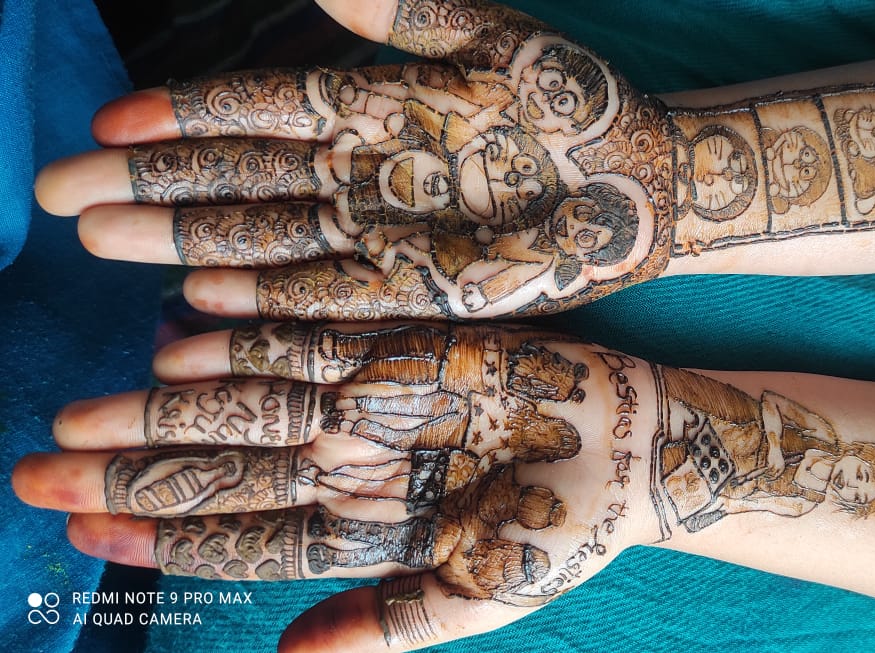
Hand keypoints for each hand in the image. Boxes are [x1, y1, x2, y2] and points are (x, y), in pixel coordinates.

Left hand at [13, 322, 658, 650]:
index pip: (241, 537)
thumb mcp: (484, 597)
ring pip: (253, 404)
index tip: (81, 529)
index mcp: (365, 533)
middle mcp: (352, 466)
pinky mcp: (404, 346)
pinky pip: (316, 339)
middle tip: (36, 468)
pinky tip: (181, 336)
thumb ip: (385, 625)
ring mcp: (374, 404)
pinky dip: (253, 340)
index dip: (163, 535)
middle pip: (226, 468)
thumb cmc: (570, 533)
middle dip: (133, 471)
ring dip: (169, 409)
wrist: (641, 449)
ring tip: (83, 411)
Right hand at [36, 0, 672, 319]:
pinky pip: (329, 297)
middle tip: (59, 193)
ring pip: (265, 239)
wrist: (644, 182)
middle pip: (239, 180)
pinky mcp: (418, 292)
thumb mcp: (497, 45)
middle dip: (151, 184)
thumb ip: (410, 14)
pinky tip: (198, 297)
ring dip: (183, 240)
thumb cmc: (579, 106)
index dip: (186, 114)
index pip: (259, 109)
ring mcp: (385, 236)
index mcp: (376, 106)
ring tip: (100, 237)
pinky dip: (266, 298)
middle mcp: (363, 175)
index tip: (106, 119)